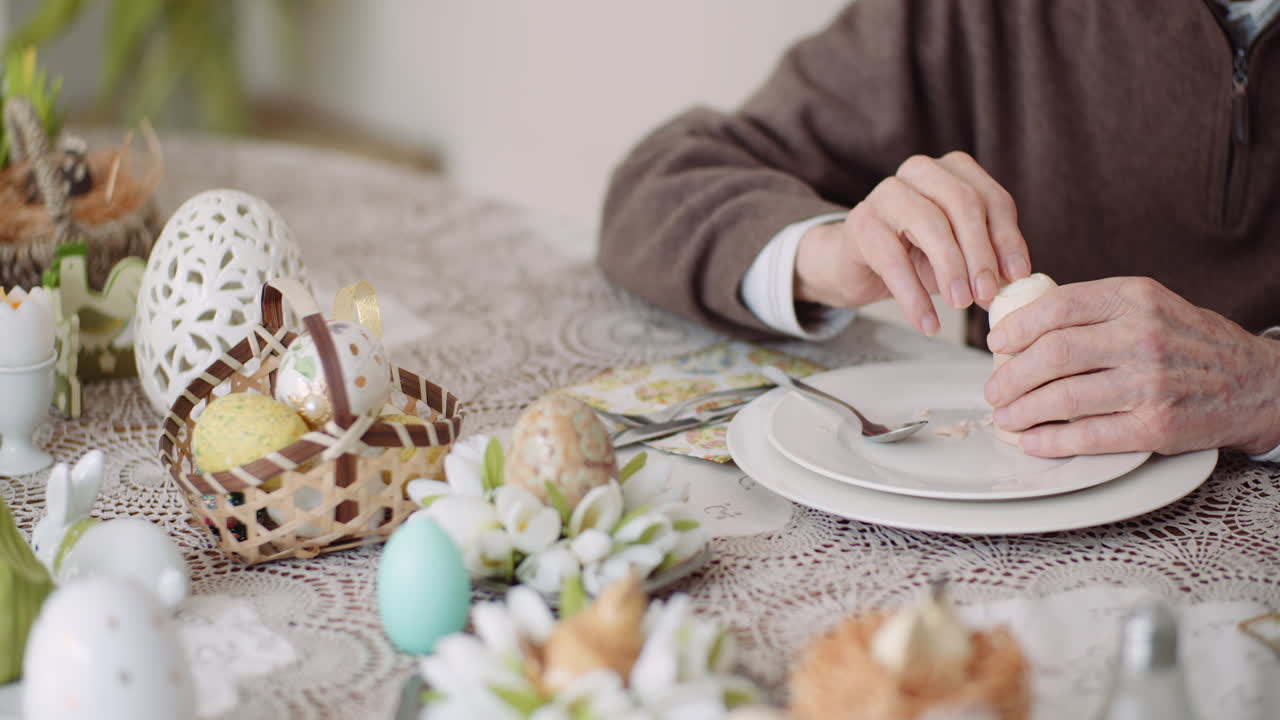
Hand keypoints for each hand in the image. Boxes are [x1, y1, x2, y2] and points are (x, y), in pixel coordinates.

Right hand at [794, 151, 1030, 334]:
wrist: (857, 265)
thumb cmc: (915, 256)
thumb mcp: (960, 254)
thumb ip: (988, 258)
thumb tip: (1017, 280)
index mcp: (953, 171)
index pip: (992, 199)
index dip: (1008, 238)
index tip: (1016, 276)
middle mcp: (920, 171)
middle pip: (963, 204)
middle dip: (980, 253)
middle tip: (987, 295)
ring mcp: (886, 193)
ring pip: (930, 223)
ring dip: (951, 269)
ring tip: (961, 304)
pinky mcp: (860, 223)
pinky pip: (893, 260)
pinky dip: (914, 296)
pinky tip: (927, 322)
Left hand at [984, 277, 1279, 455]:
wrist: (1258, 383)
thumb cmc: (1191, 343)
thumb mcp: (1150, 305)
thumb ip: (1095, 310)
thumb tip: (1022, 326)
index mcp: (1134, 298)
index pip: (1056, 308)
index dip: (1015, 329)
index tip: (997, 345)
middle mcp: (1142, 337)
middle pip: (1051, 355)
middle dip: (1009, 377)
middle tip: (993, 389)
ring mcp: (1149, 384)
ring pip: (1061, 398)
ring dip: (1020, 412)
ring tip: (1005, 416)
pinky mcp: (1155, 426)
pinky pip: (1086, 436)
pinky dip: (1049, 441)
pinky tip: (1032, 441)